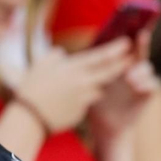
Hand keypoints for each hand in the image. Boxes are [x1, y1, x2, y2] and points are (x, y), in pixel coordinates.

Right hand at [13, 39, 135, 134]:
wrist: (29, 117)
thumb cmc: (31, 88)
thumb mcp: (40, 65)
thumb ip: (54, 56)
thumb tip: (62, 53)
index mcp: (73, 68)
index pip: (101, 56)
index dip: (116, 49)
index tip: (127, 43)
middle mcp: (83, 82)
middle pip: (110, 71)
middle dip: (123, 64)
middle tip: (132, 58)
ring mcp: (84, 98)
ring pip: (99, 88)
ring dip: (97, 85)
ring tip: (87, 84)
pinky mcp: (82, 112)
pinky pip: (87, 102)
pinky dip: (82, 100)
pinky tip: (68, 101)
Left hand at [89, 32, 156, 140]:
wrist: (105, 126)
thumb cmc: (95, 102)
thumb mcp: (87, 82)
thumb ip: (81, 67)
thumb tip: (57, 52)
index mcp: (117, 65)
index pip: (122, 47)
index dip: (127, 35)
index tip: (128, 23)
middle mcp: (131, 70)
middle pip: (139, 52)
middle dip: (141, 43)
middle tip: (141, 35)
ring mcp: (140, 82)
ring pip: (146, 68)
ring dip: (140, 70)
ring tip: (130, 78)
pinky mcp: (146, 94)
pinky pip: (152, 85)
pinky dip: (145, 84)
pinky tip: (137, 87)